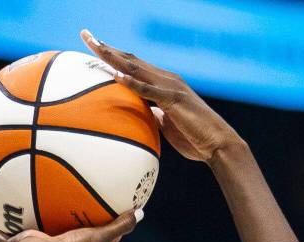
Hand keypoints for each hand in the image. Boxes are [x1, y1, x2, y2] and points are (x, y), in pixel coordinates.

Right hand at [0, 209, 139, 241]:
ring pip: (26, 240)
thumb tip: (140, 213)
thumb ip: (119, 226)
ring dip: (20, 231)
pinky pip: (1, 238)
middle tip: (65, 212)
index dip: (101, 235)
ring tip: (19, 210)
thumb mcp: (99, 237)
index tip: (105, 220)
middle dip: (60, 230)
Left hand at [80, 29, 240, 163]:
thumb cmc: (193, 138)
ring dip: (114, 57)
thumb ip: (154, 116)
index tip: (93, 47)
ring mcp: (170, 87)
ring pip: (137, 68)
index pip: (133, 66)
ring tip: (95, 47)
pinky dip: (133, 83)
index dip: (112, 56)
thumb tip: (142, 116)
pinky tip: (117, 76)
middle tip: (85, 35)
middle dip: (106, 47)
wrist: (217, 144)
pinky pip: (149, 91)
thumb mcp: (167, 126)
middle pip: (130, 60)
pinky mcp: (174, 101)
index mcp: (162, 84)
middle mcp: (165, 79)